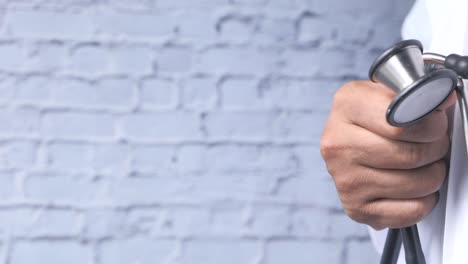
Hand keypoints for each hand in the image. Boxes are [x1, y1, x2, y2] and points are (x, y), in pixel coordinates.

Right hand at [320, 81, 455, 229]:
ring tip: (423, 164)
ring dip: (433, 175)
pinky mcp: (355, 207)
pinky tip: (413, 187)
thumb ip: (417, 94)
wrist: (348, 141)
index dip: (431, 125)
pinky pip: (411, 210)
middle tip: (433, 145)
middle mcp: (337, 143)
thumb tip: (443, 99)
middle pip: (411, 155)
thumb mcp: (389, 93)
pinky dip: (424, 200)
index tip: (434, 125)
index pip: (402, 124)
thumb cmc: (373, 118)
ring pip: (416, 184)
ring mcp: (344, 178)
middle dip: (436, 150)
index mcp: (346, 105)